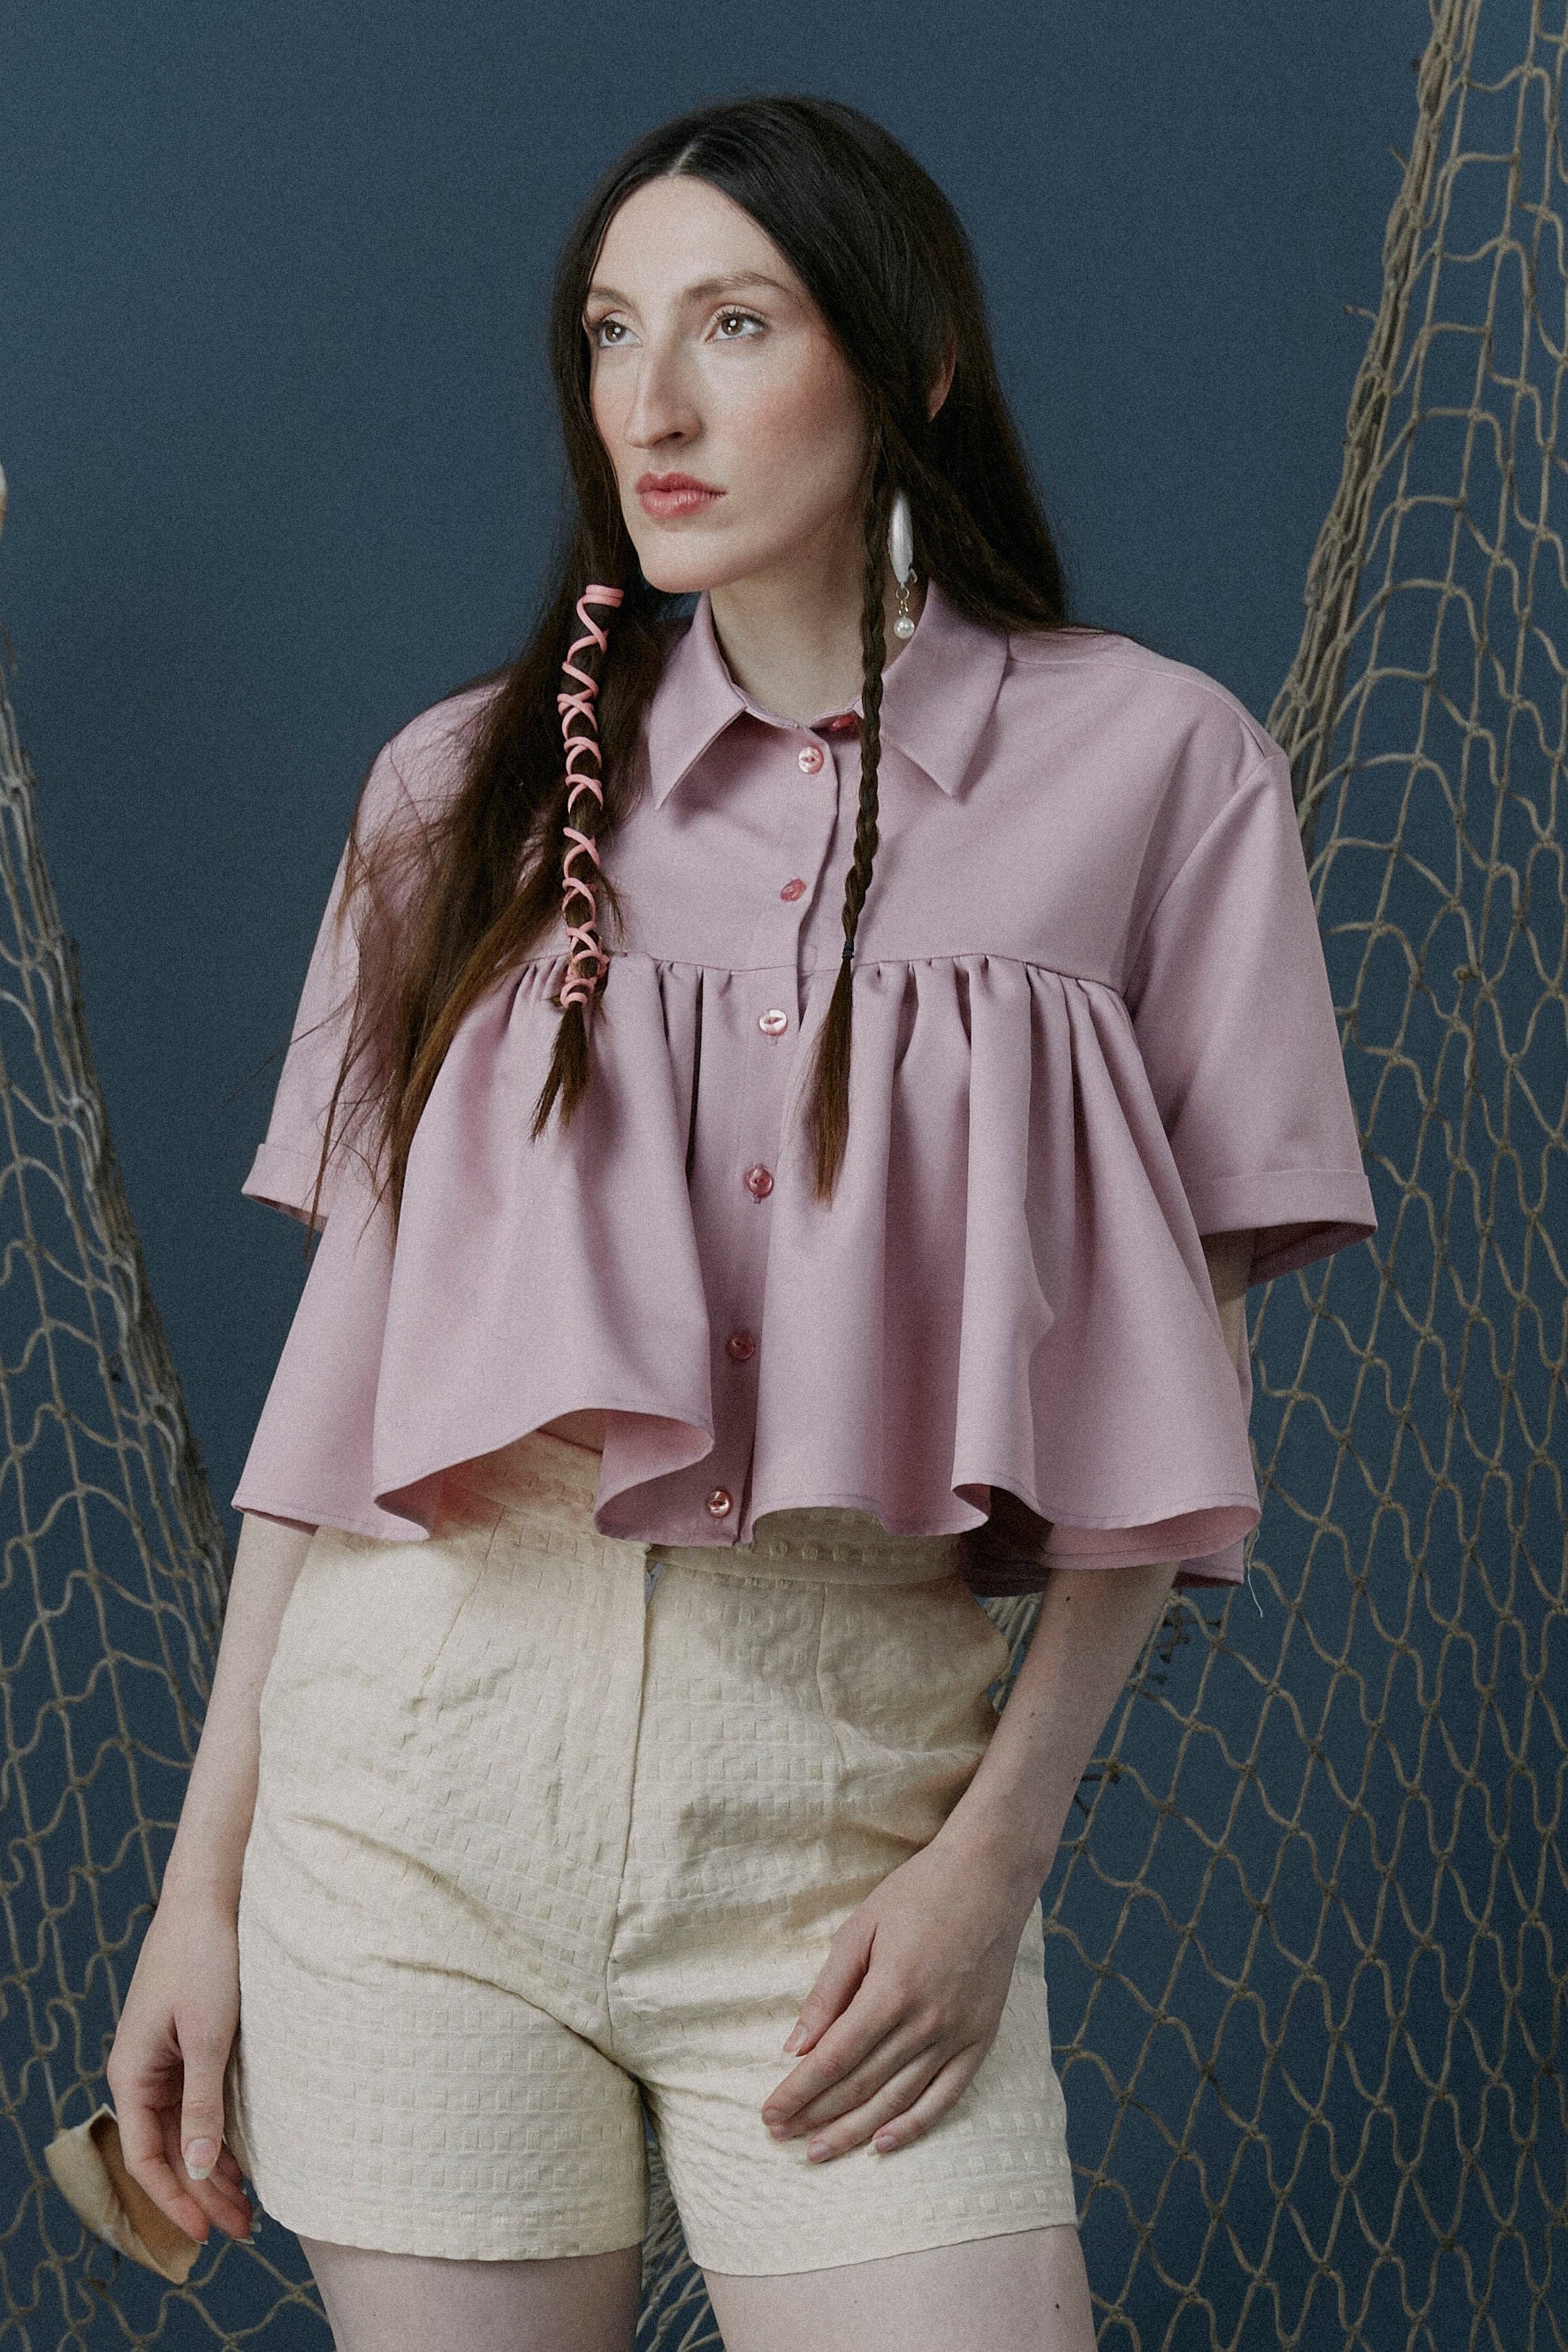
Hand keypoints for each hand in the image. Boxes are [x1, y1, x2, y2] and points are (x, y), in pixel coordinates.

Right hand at [105, 1893, 253, 2244]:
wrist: (209, 1897)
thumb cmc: (205, 1959)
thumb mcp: (209, 2035)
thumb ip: (204, 2102)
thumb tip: (202, 2169)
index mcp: (132, 2074)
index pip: (146, 2157)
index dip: (175, 2199)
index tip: (206, 2234)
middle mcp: (142, 2073)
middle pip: (169, 2151)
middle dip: (202, 2194)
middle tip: (242, 2231)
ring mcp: (164, 2059)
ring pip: (185, 2131)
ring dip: (213, 2169)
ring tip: (249, 2208)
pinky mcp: (188, 2044)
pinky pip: (198, 2104)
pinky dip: (219, 2134)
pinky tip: (244, 2159)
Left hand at [760, 1827, 1042, 2161]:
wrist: (990, 1874)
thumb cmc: (918, 1891)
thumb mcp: (860, 1928)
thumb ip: (828, 1992)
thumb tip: (795, 2047)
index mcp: (890, 1990)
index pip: (833, 2059)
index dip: (798, 2091)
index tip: (770, 2113)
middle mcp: (926, 2021)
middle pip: (861, 2085)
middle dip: (816, 2115)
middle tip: (784, 2136)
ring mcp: (958, 2034)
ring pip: (899, 2099)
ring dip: (855, 2130)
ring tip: (820, 2150)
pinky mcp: (982, 2038)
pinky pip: (946, 2096)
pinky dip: (915, 2126)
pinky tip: (884, 2144)